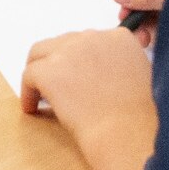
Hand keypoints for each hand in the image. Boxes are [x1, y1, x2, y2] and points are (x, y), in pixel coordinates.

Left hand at [19, 26, 158, 150]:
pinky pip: (29, 75)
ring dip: (40, 71)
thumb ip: (119, 67)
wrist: (127, 132)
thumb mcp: (140, 80)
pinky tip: (32, 108)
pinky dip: (28, 91)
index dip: (79, 59)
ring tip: (39, 92)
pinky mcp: (49, 71)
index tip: (76, 75)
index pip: (89, 41)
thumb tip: (95, 75)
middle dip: (58, 63)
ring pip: (40, 53)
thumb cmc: (137, 118)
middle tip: (56, 84)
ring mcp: (69, 51)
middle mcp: (93, 37)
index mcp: (118, 38)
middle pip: (63, 43)